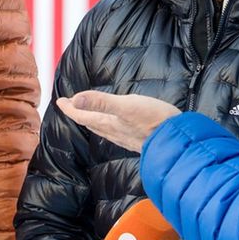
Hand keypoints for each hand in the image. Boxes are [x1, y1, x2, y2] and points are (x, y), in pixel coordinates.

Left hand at [57, 92, 180, 152]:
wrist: (179, 140)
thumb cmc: (155, 121)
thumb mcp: (127, 106)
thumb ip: (101, 102)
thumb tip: (75, 99)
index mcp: (109, 122)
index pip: (83, 115)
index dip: (70, 108)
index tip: (59, 101)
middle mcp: (115, 132)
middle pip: (90, 123)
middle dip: (78, 113)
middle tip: (68, 106)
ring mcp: (126, 137)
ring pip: (102, 129)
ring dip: (91, 121)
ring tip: (87, 115)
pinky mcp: (138, 139)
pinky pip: (115, 133)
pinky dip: (107, 126)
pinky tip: (115, 126)